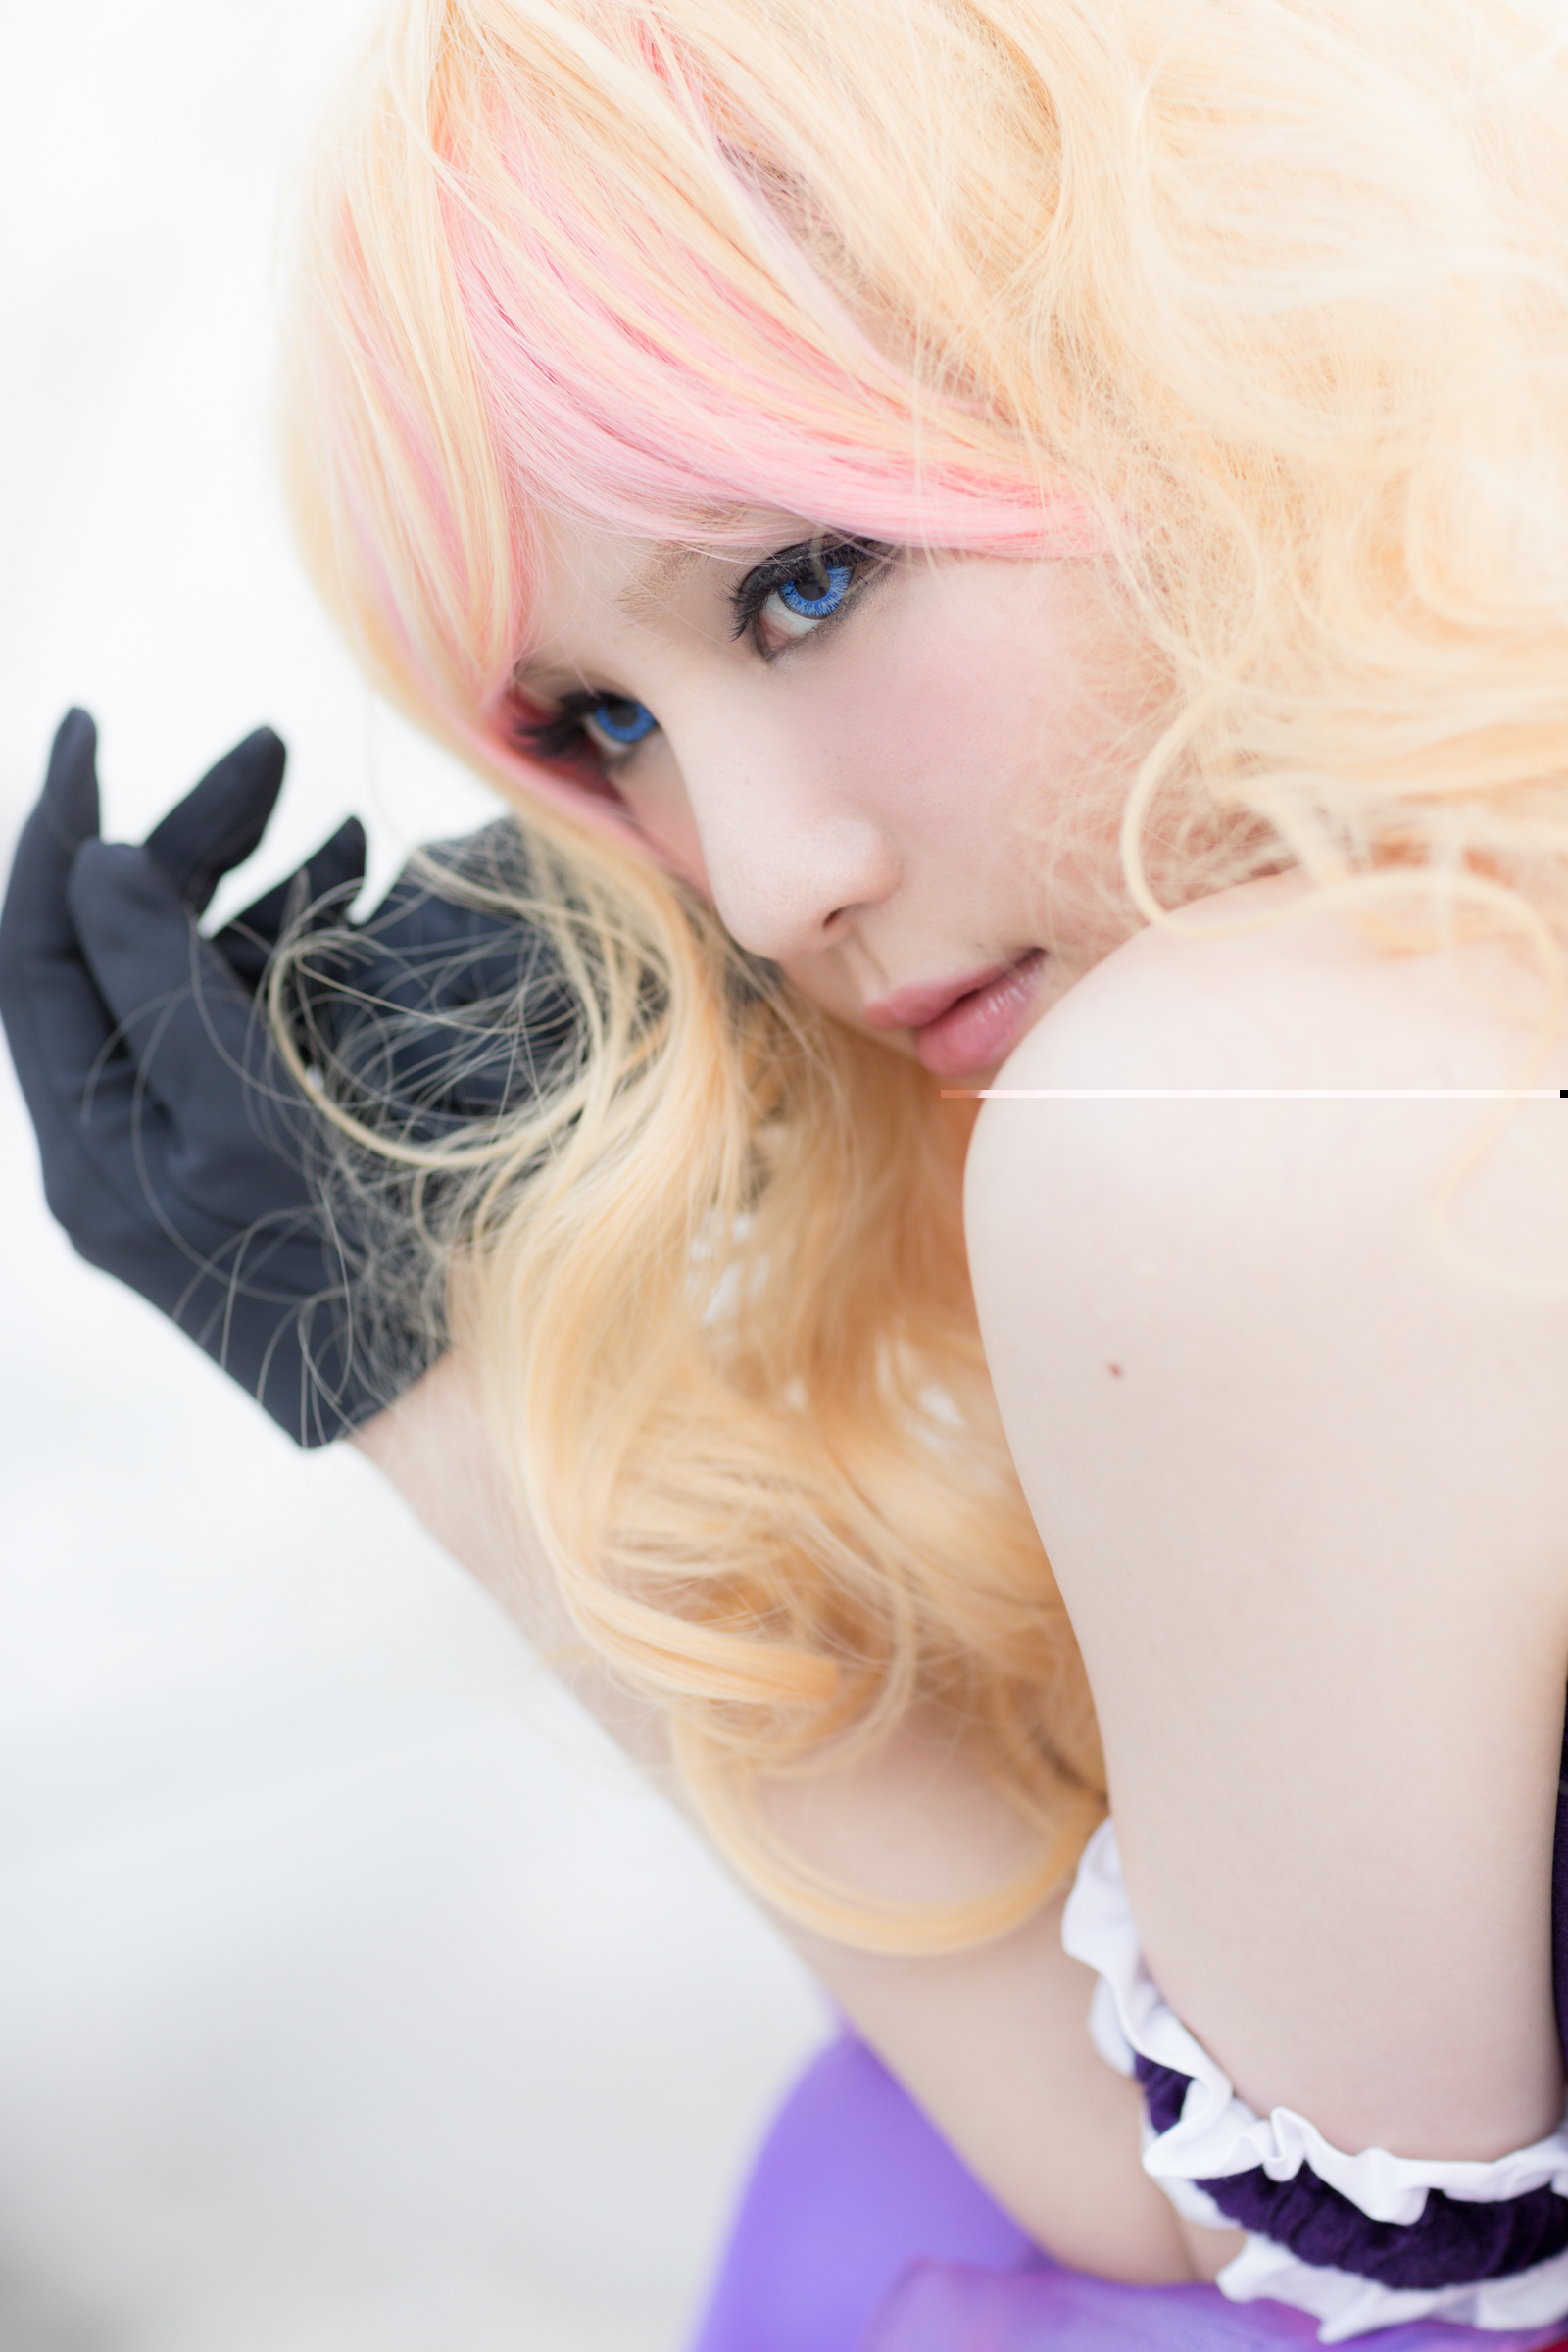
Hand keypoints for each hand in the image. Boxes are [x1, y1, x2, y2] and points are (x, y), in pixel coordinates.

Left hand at [0, 709, 572, 1444]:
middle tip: (270, 752)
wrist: (441, 1386)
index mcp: (81, 1138)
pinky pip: (255, 1022)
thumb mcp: (240, 1121)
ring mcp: (187, 1137)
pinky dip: (302, 951)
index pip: (34, 951)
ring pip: (195, 975)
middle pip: (121, 948)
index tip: (94, 728)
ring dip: (259, 890)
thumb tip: (100, 861)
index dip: (59, 831)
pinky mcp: (255, 1142)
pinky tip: (363, 898)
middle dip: (190, 842)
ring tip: (344, 831)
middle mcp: (116, 1133)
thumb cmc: (343, 1273)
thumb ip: (158, 986)